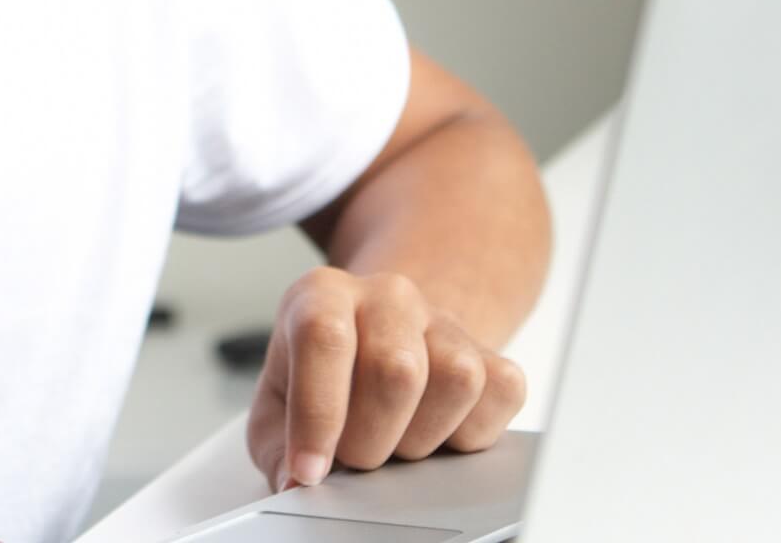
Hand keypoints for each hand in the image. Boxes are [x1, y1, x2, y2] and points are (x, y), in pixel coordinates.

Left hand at [246, 266, 528, 492]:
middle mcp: (388, 296)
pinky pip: (502, 392)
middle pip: (396, 369)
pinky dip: (472, 433)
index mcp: (322, 296)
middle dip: (371, 440)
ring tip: (395, 442)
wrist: (375, 347)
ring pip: (457, 379)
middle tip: (355, 456)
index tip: (311, 471)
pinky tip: (437, 433)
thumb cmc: (321, 379)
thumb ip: (278, 449)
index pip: (325, 337)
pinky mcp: (491, 353)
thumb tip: (297, 484)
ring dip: (422, 438)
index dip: (318, 413)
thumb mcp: (277, 410)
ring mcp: (446, 320)